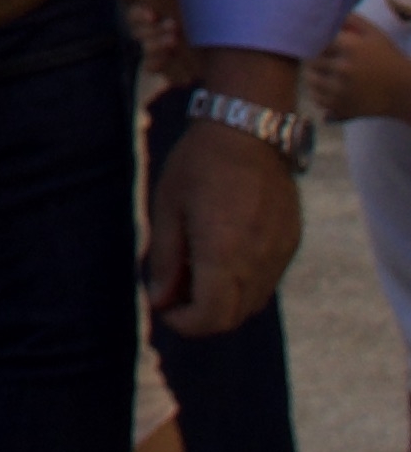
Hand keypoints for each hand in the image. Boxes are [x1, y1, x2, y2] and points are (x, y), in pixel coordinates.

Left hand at [149, 104, 304, 333]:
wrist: (251, 128)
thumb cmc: (200, 163)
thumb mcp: (168, 206)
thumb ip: (165, 259)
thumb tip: (159, 300)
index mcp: (223, 254)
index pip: (209, 317)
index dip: (184, 323)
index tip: (164, 307)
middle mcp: (257, 261)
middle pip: (232, 318)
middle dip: (201, 317)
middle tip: (176, 294)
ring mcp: (279, 253)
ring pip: (252, 303)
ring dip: (223, 302)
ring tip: (196, 270)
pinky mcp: (291, 242)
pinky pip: (268, 280)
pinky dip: (244, 283)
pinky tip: (223, 254)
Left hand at [311, 15, 410, 131]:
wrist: (404, 91)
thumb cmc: (388, 59)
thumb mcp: (374, 34)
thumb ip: (352, 20)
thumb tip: (329, 13)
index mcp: (350, 48)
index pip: (316, 41)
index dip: (315, 41)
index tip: (317, 42)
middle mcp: (342, 69)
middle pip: (311, 61)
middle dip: (313, 58)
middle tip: (318, 57)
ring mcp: (340, 90)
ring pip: (310, 80)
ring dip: (313, 75)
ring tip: (322, 73)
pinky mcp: (341, 107)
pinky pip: (317, 99)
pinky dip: (318, 93)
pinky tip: (327, 88)